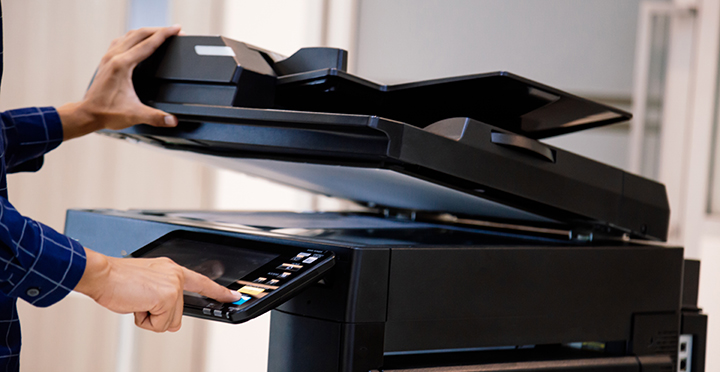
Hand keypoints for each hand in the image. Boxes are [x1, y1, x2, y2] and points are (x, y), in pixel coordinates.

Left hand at [58, 26, 182, 140]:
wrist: (88, 114)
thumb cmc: (106, 112)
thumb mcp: (135, 115)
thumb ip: (156, 117)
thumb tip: (172, 120)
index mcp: (122, 65)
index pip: (148, 44)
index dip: (165, 35)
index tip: (176, 30)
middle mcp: (114, 57)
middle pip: (139, 34)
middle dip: (159, 30)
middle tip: (174, 30)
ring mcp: (109, 57)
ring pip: (130, 35)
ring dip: (146, 32)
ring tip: (159, 32)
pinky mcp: (106, 60)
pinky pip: (121, 40)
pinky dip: (134, 37)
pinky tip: (137, 41)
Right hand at [75, 248, 241, 332]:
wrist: (101, 275)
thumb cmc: (116, 280)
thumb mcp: (145, 284)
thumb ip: (162, 294)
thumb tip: (167, 313)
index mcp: (170, 269)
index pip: (201, 281)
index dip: (218, 291)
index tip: (233, 296)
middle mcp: (175, 274)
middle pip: (178, 313)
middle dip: (158, 315)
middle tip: (140, 300)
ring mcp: (173, 285)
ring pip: (170, 321)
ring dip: (150, 318)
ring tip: (136, 301)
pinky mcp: (167, 297)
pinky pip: (160, 325)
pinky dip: (145, 321)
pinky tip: (136, 304)